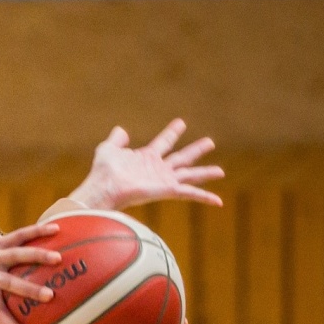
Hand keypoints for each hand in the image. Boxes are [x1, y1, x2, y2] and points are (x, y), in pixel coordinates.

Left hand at [70, 119, 224, 210]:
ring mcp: (164, 180)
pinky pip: (190, 193)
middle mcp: (157, 169)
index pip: (163, 142)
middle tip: (210, 141)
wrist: (103, 188)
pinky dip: (205, 197)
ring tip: (221, 171)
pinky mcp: (167, 190)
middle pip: (182, 157)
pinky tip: (219, 201)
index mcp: (146, 158)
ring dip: (205, 173)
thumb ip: (116, 139)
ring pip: (190, 175)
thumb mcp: (108, 149)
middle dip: (196, 149)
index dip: (172, 132)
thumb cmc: (102, 172)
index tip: (181, 123)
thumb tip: (121, 129)